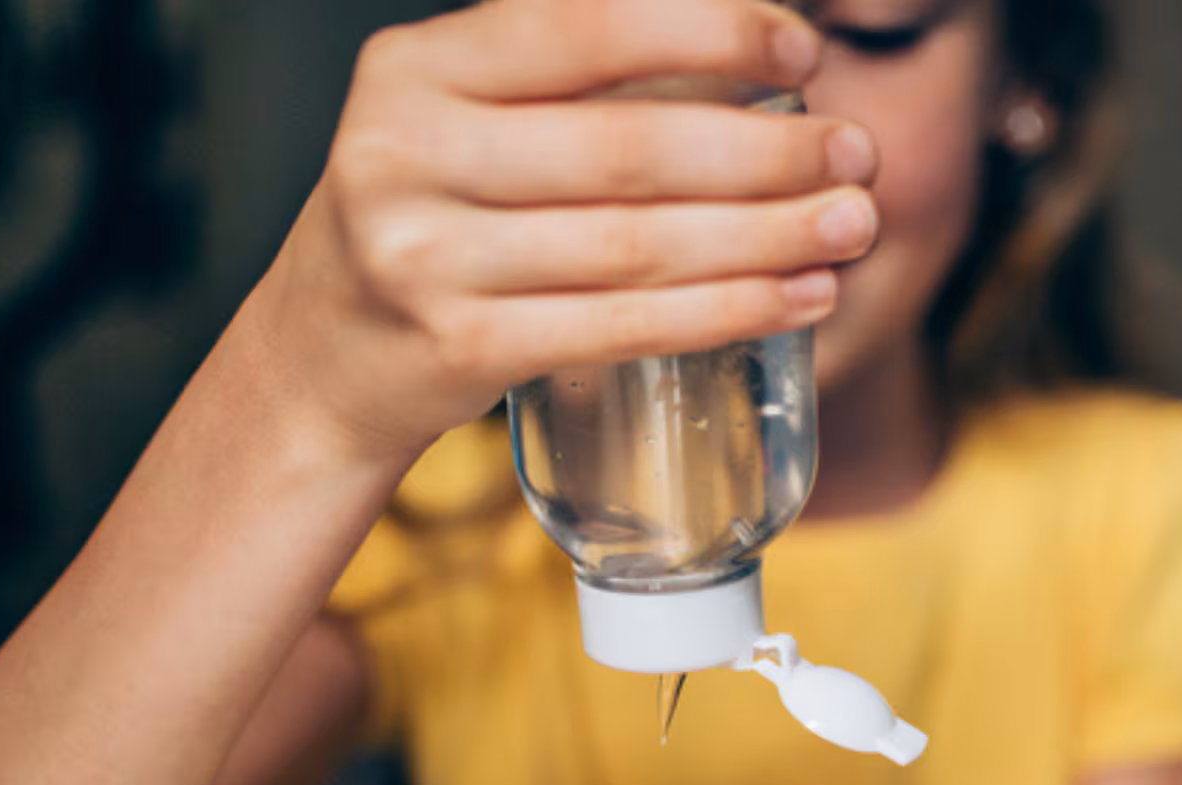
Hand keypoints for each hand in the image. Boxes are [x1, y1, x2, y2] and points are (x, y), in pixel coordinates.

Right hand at [236, 0, 879, 462]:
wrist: (324, 355)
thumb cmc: (432, 214)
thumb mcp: (461, 114)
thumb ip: (567, 72)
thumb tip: (750, 45)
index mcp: (416, 69)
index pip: (584, 27)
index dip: (710, 34)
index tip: (801, 55)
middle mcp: (405, 154)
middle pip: (629, 150)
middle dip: (766, 154)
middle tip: (856, 156)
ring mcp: (424, 260)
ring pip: (638, 246)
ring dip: (767, 237)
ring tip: (851, 228)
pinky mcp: (459, 349)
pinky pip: (623, 326)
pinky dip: (726, 311)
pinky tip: (799, 296)